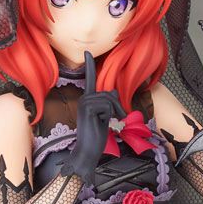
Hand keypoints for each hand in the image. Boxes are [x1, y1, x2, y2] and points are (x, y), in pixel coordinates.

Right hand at [59, 51, 124, 184]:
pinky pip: (107, 106)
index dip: (89, 65)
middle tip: (117, 118)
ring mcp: (84, 102)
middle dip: (117, 106)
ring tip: (109, 122)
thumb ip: (109, 103)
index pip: (90, 79)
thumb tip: (114, 91)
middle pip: (109, 93)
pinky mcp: (87, 108)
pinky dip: (109, 115)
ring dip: (114, 112)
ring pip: (109, 99)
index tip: (87, 52)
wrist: (88, 151)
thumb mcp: (106, 117)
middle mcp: (84, 98)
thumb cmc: (96, 136)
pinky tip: (101, 123)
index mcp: (88, 99)